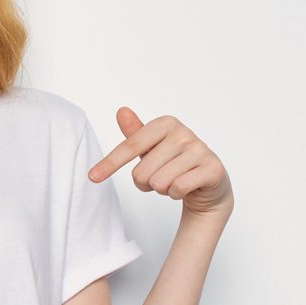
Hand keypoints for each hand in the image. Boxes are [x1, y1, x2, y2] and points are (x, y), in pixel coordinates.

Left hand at [90, 108, 231, 218]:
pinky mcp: (213, 169)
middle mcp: (184, 133)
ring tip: (172, 181)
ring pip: (159, 182)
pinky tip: (185, 187)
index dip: (109, 164)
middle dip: (145, 182)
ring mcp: (201, 150)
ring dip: (161, 189)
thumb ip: (135, 133)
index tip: (92, 177)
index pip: (130, 146)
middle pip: (142, 171)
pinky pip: (177, 188)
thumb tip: (121, 110)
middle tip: (158, 178)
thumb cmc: (173, 162)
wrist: (208, 182)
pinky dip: (175, 194)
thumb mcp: (151, 148)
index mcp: (166, 123)